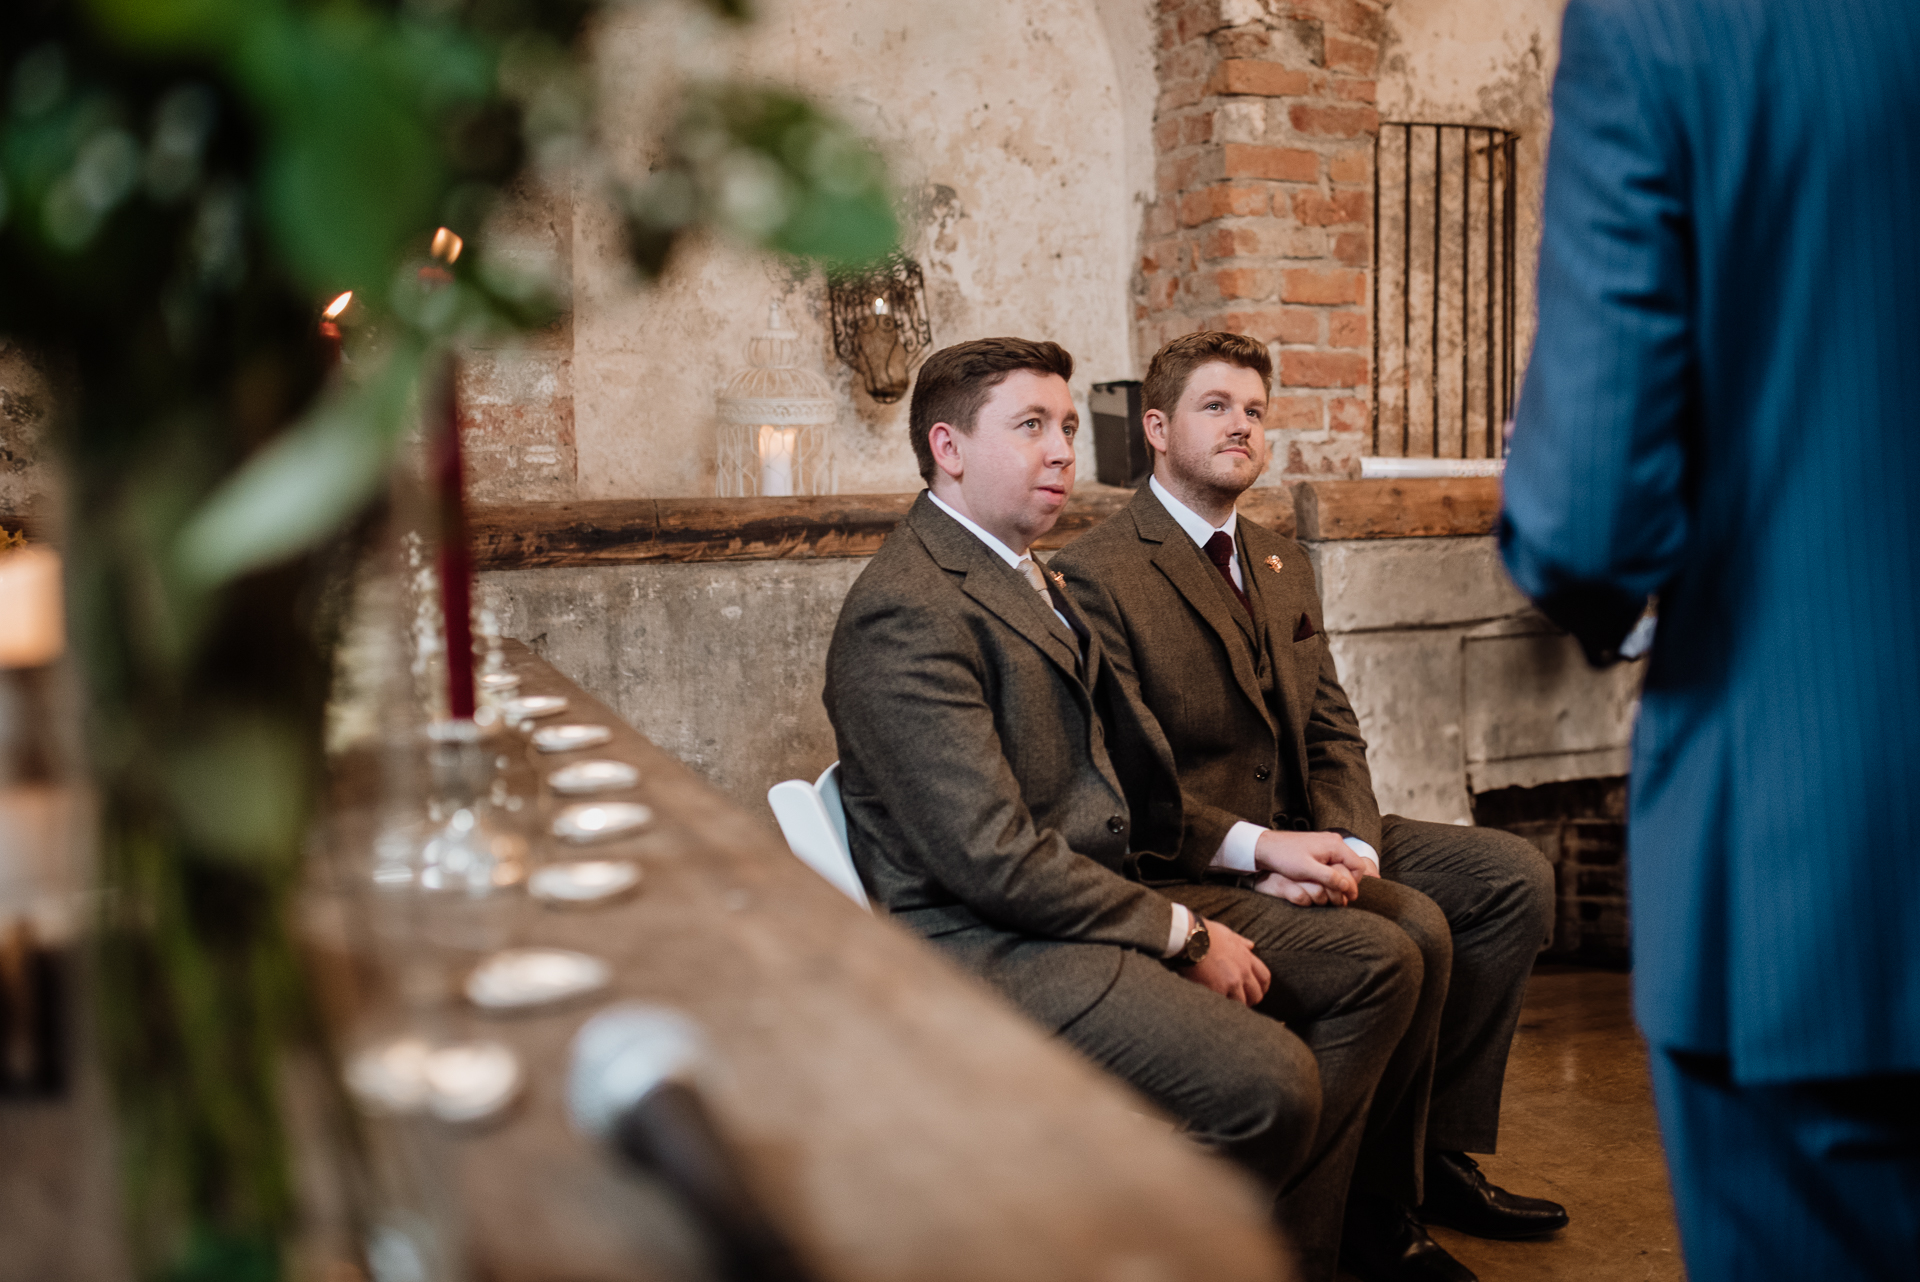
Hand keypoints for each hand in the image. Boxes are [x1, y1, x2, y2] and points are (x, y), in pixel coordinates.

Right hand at [1178, 918, 1269, 1006]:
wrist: (1190, 937)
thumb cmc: (1206, 934)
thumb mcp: (1228, 934)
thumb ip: (1241, 942)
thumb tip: (1251, 945)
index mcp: (1246, 957)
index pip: (1264, 976)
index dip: (1262, 987)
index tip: (1257, 991)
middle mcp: (1243, 970)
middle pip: (1257, 993)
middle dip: (1252, 1000)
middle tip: (1244, 1003)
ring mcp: (1233, 980)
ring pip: (1244, 1001)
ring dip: (1237, 1005)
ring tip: (1229, 1006)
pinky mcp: (1220, 988)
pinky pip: (1228, 1003)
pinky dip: (1224, 1005)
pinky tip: (1217, 1004)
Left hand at [1250, 830, 1374, 905]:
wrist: (1265, 846)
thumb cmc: (1284, 857)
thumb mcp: (1307, 870)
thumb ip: (1329, 877)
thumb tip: (1347, 886)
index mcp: (1335, 845)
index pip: (1358, 867)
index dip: (1354, 884)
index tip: (1346, 897)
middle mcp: (1334, 841)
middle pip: (1352, 866)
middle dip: (1347, 882)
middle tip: (1340, 898)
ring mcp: (1327, 843)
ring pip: (1342, 865)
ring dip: (1339, 879)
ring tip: (1331, 892)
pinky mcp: (1319, 847)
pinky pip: (1333, 862)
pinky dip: (1331, 873)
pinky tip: (1322, 882)